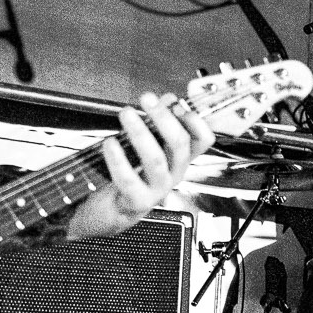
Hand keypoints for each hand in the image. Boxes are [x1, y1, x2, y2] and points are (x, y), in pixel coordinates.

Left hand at [69, 92, 214, 240]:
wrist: (112, 212)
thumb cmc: (130, 177)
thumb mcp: (148, 147)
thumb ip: (158, 123)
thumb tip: (167, 100)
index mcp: (179, 160)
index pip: (202, 140)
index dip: (194, 121)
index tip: (177, 104)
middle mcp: (173, 174)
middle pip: (180, 144)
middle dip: (163, 117)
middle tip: (147, 100)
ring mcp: (158, 189)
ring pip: (156, 159)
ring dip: (140, 132)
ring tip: (126, 114)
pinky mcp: (137, 201)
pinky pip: (129, 178)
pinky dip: (118, 158)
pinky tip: (110, 143)